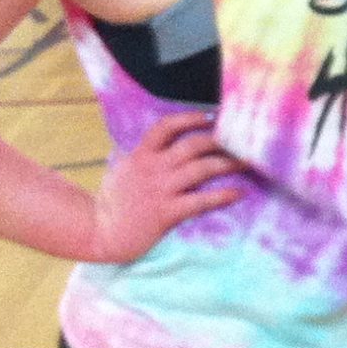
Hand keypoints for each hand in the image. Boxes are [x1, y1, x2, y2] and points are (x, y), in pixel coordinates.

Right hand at [86, 110, 242, 260]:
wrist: (99, 230)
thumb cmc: (114, 199)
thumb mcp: (124, 167)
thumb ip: (144, 153)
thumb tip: (163, 140)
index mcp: (141, 155)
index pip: (166, 127)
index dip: (190, 118)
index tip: (210, 116)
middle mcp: (153, 168)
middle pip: (192, 145)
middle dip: (220, 141)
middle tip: (241, 142)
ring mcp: (161, 190)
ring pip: (201, 169)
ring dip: (228, 164)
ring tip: (247, 163)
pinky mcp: (167, 212)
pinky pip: (200, 201)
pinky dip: (222, 195)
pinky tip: (239, 192)